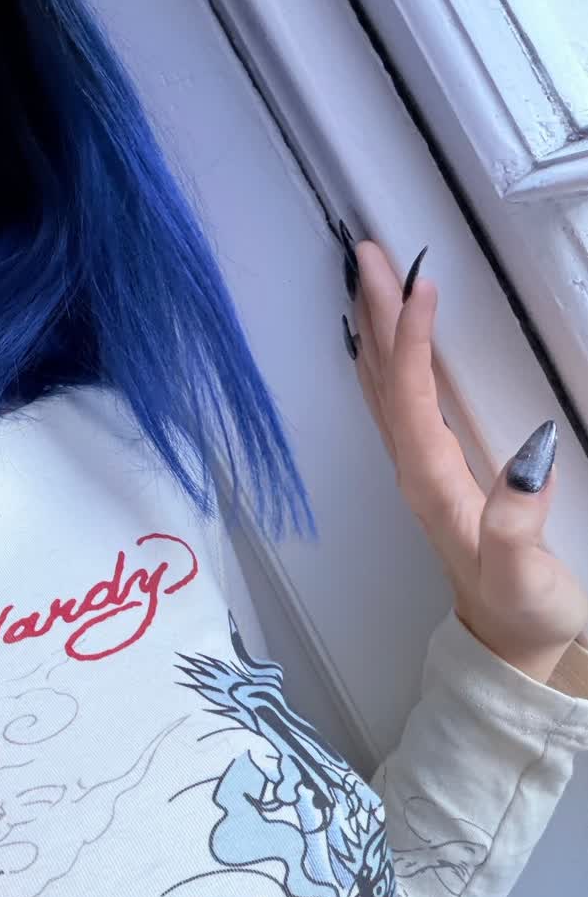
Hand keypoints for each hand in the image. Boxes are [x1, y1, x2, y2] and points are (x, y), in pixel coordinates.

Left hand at [347, 237, 587, 684]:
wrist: (510, 644)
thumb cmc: (521, 608)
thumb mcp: (524, 572)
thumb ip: (520, 521)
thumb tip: (531, 456)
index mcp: (433, 482)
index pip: (414, 395)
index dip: (415, 338)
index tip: (421, 285)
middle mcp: (415, 469)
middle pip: (386, 377)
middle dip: (377, 312)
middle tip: (366, 252)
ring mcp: (420, 468)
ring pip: (386, 384)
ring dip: (377, 329)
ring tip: (368, 277)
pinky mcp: (433, 470)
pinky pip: (400, 400)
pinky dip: (392, 360)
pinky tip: (386, 343)